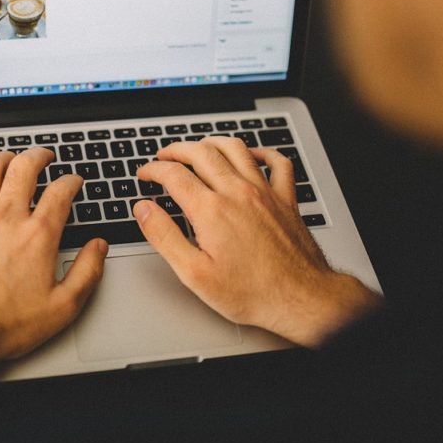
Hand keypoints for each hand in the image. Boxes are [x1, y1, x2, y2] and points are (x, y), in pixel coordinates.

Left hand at [0, 147, 107, 364]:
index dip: (72, 181)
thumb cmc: (3, 325)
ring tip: (12, 157)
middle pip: (24, 168)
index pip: (60, 192)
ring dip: (5, 157)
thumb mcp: (62, 307)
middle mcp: (6, 219)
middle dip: (39, 155)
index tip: (74, 181)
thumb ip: (87, 272)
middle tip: (45, 155)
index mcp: (38, 236)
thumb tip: (98, 248)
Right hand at [134, 137, 379, 347]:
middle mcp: (238, 193)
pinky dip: (262, 152)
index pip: (174, 174)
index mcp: (212, 210)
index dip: (153, 170)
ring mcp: (265, 192)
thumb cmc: (251, 293)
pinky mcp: (286, 199)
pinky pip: (277, 163)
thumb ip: (164, 236)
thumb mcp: (194, 273)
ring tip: (198, 147)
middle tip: (163, 156)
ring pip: (235, 149)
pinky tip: (252, 155)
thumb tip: (143, 210)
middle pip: (201, 153)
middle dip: (176, 149)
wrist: (299, 300)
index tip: (145, 174)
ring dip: (212, 142)